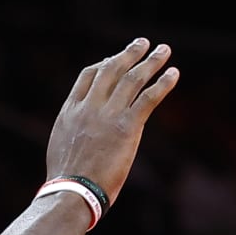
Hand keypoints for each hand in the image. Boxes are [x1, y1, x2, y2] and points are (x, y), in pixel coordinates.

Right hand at [47, 38, 179, 205]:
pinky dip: (163, 83)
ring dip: (150, 61)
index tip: (114, 58)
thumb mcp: (62, 147)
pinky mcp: (127, 127)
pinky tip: (174, 73)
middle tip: (142, 43)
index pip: (88, 76)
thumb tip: (81, 139)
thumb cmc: (67, 180)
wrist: (72, 191)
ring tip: (164, 50)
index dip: (104, 64)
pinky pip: (149, 98)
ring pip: (133, 79)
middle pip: (111, 69)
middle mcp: (89, 106)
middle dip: (129, 53)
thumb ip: (74, 133)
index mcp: (71, 110)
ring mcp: (108, 115)